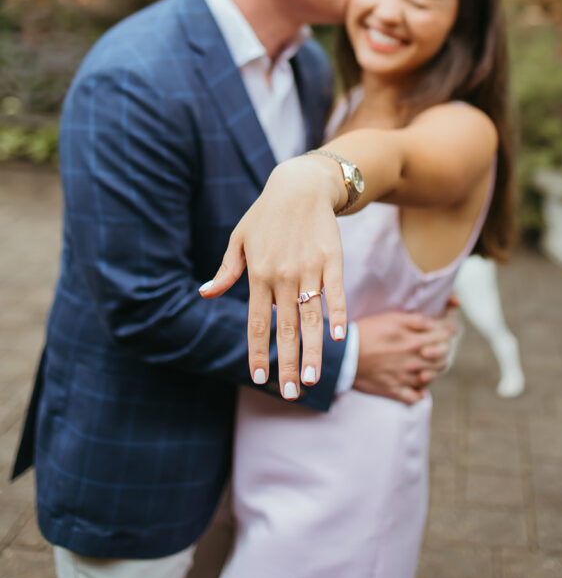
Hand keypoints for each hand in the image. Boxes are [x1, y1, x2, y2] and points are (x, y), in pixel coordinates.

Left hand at [198, 160, 347, 400]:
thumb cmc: (266, 214)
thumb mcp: (239, 239)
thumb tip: (206, 295)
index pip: (257, 323)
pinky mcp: (332, 261)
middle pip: (285, 329)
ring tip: (311, 378)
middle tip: (291, 393)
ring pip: (311, 318)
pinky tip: (339, 337)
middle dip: (287, 364)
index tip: (260, 379)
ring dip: (312, 350)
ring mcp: (308, 269)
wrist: (300, 185)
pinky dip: (337, 314)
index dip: (259, 353)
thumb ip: (226, 271)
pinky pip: (336, 293)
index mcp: (257, 274)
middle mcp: (282, 276)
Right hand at [354, 306, 458, 405]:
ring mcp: (405, 378)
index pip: (443, 339)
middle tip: (438, 346)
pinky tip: (417, 385)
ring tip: (427, 362)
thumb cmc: (367, 332)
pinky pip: (415, 397)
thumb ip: (414, 321)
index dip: (448, 333)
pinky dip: (419, 393)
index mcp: (414, 342)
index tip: (449, 329)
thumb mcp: (391, 318)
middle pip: (442, 360)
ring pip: (431, 377)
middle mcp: (413, 362)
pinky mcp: (395, 390)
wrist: (345, 355)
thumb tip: (431, 324)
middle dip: (444, 352)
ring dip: (433, 369)